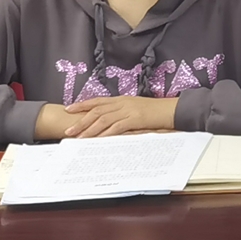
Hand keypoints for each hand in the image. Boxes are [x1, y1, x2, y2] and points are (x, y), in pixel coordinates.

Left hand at [61, 96, 177, 137]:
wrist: (171, 110)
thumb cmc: (155, 111)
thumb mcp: (136, 108)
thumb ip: (123, 112)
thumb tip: (110, 121)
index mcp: (121, 99)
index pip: (97, 101)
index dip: (82, 104)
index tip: (68, 109)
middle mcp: (122, 103)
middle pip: (96, 111)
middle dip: (81, 120)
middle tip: (68, 130)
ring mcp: (128, 110)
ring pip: (104, 119)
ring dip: (90, 129)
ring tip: (79, 138)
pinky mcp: (135, 119)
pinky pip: (117, 126)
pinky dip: (106, 133)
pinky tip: (98, 140)